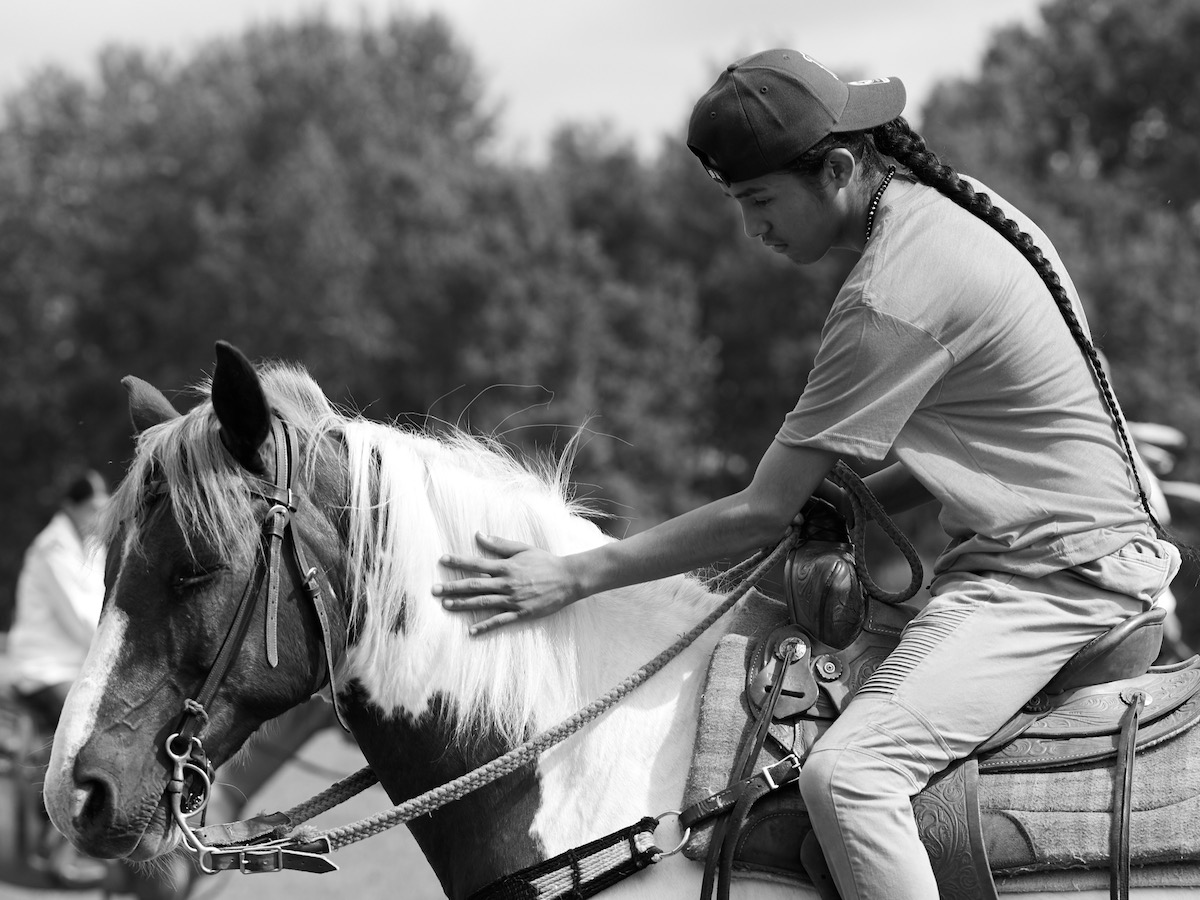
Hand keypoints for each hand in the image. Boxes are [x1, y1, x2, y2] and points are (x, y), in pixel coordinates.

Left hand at [432, 533, 581, 635]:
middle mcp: (506, 583)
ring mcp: (513, 599)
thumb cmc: (545, 561)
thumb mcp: (522, 548)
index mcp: (506, 566)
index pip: (477, 564)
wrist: (568, 579)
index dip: (458, 562)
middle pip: (474, 585)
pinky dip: (485, 626)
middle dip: (452, 587)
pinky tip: (471, 631)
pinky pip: (500, 620)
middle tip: (434, 590)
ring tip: (446, 605)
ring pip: (483, 603)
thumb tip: (479, 534)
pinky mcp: (521, 612)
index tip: (442, 561)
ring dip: (463, 605)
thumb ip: (499, 544)